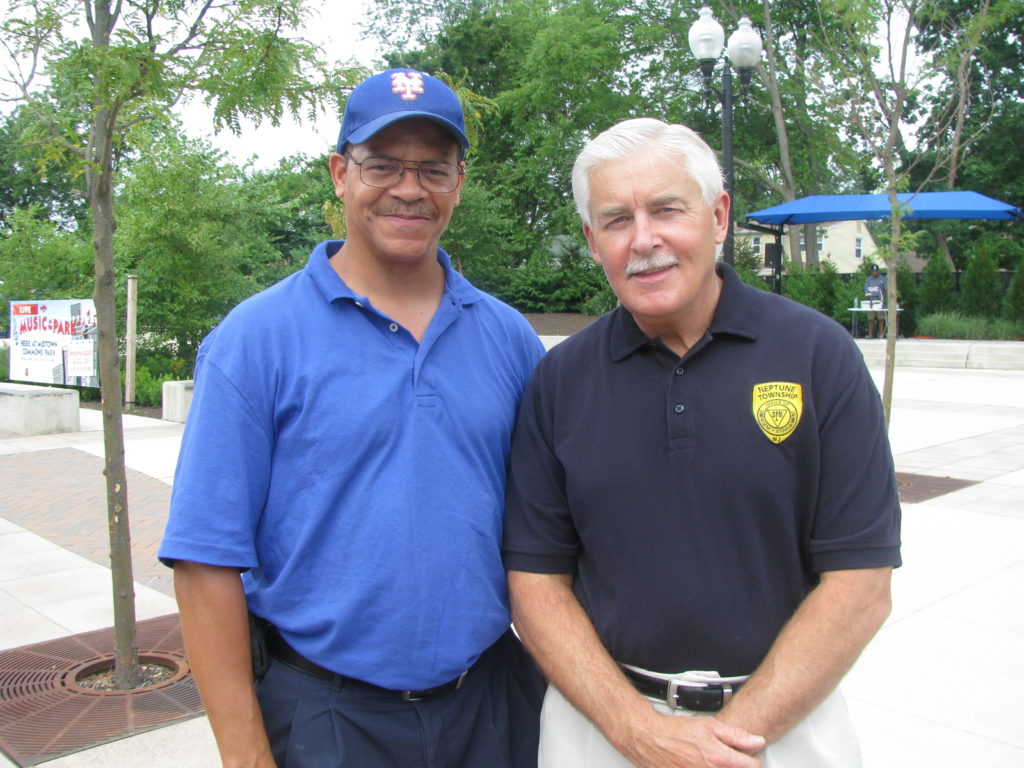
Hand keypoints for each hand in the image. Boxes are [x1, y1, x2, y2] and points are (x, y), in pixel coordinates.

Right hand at [616, 710, 763, 767]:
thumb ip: (737, 735)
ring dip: (721, 767)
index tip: (749, 757)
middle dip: (736, 765)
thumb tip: (757, 741)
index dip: (753, 760)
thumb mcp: (709, 725)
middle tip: (729, 759)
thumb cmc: (675, 731)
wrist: (650, 738)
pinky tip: (701, 764)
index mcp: (718, 758)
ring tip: (713, 761)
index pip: (751, 766)